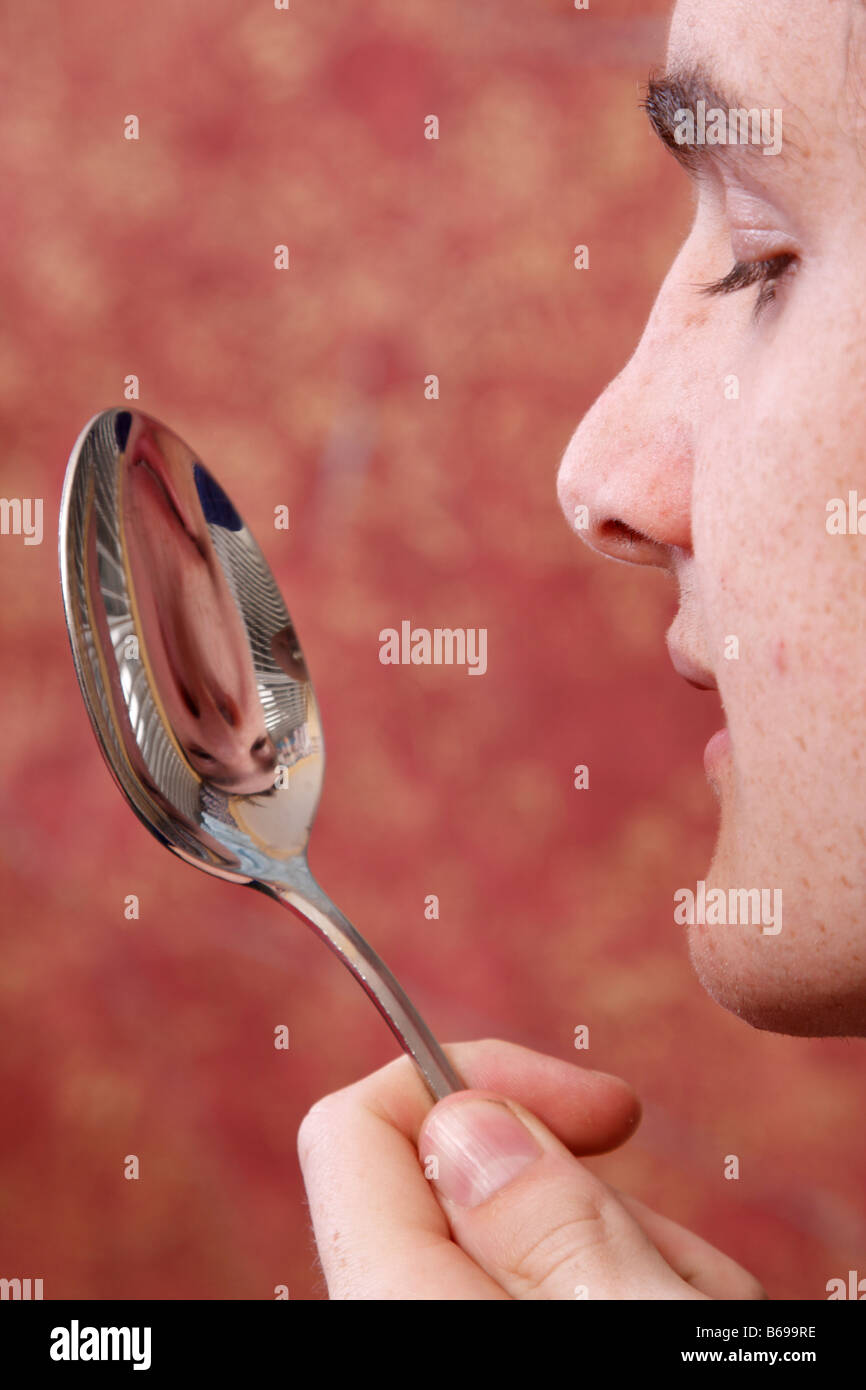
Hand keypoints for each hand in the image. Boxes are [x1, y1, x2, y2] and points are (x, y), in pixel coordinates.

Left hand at [297, 1038, 766, 1299]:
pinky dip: (639, 1289)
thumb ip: (542, 1212)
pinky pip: (572, 1278)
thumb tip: (465, 1114)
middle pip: (480, 1174)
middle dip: (593, 1192)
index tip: (594, 1101)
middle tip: (672, 1271)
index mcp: (397, 1298)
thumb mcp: (625, 1316)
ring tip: (687, 1314)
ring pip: (544, 1230)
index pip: (355, 1127)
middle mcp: (409, 1311)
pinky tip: (678, 1322)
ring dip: (638, 1253)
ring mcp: (459, 1324)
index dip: (470, 1078)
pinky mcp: (508, 1333)